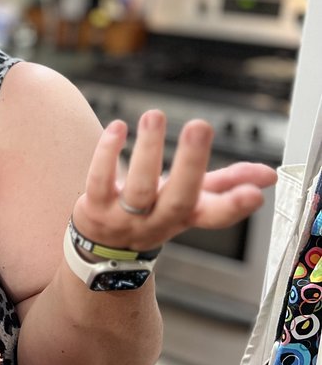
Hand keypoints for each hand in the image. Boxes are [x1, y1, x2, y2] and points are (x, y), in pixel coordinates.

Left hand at [71, 110, 277, 252]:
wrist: (103, 248)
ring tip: (154, 116)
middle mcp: (158, 220)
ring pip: (139, 188)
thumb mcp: (190, 201)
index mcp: (186, 217)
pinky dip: (107, 154)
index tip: (256, 193)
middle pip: (178, 198)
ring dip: (148, 150)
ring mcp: (125, 218)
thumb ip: (226, 184)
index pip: (215, 216)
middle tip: (200, 126)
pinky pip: (99, 181)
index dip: (235, 206)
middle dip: (190, 164)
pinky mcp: (94, 208)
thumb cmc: (153, 213)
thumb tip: (269, 175)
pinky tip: (118, 128)